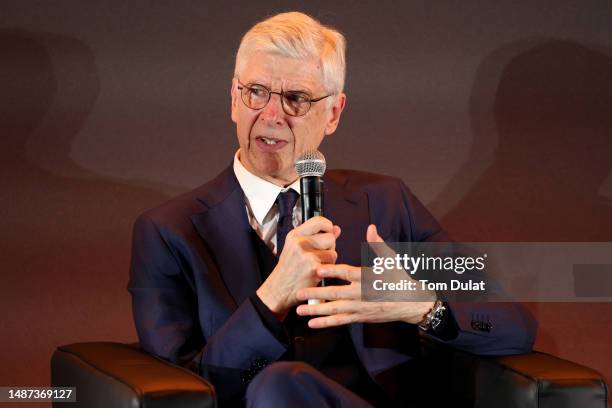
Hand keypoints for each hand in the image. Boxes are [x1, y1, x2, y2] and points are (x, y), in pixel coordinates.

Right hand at [256, 216, 340, 318]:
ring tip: (316, 264)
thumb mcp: (297, 248)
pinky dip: (327, 269)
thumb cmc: (288, 270)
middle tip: (319, 255)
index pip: (319, 221)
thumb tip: (336, 229)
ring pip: (333, 252)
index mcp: (295, 235)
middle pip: (330, 237)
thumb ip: (317, 236)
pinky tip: (316, 272)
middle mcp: (299, 242)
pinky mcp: (313, 267)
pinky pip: (331, 263)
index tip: (328, 232)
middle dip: (329, 247)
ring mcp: (306, 255)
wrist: (278, 289)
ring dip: (329, 260)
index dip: (328, 226)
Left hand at [295, 224, 435, 327]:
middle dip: (316, 293)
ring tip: (300, 310)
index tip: (318, 269)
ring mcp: (360, 307)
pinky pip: (340, 321)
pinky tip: (312, 323)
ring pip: (335, 310)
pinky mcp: (359, 317)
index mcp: (368, 277)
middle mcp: (362, 294)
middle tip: (299, 292)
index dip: (332, 271)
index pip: (347, 273)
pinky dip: (326, 323)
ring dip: (316, 310)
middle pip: (336, 294)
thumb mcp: (391, 259)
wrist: (410, 302)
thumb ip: (378, 244)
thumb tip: (371, 227)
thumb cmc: (398, 278)